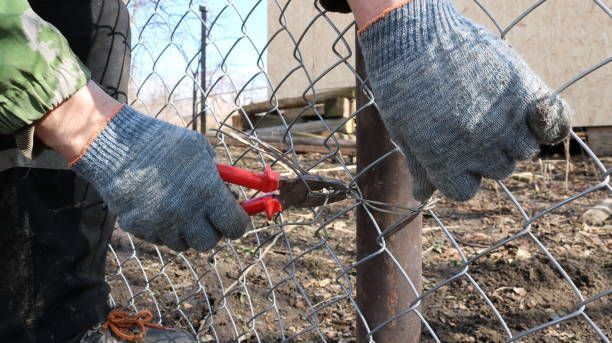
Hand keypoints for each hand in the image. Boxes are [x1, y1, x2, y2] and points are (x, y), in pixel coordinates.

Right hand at [37, 82, 249, 250]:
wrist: (116, 146)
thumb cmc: (162, 143)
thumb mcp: (199, 149)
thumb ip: (219, 174)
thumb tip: (232, 194)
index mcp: (206, 193)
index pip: (235, 226)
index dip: (238, 223)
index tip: (236, 216)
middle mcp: (186, 214)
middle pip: (210, 242)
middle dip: (213, 230)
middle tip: (209, 216)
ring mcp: (161, 225)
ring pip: (184, 244)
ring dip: (187, 231)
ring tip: (180, 207)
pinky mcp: (140, 229)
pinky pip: (160, 238)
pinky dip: (165, 229)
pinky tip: (158, 207)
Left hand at [357, 0, 570, 200]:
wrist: (416, 35)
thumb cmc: (401, 83)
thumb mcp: (401, 129)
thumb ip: (419, 165)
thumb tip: (424, 197)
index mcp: (442, 161)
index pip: (463, 191)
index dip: (458, 173)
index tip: (451, 153)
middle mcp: (477, 148)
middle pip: (498, 170)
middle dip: (486, 153)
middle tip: (472, 122)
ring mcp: (504, 120)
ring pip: (524, 150)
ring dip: (513, 136)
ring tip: (494, 109)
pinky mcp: (524, 91)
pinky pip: (556, 124)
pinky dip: (551, 123)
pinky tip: (534, 112)